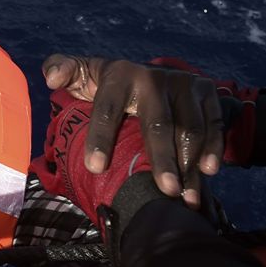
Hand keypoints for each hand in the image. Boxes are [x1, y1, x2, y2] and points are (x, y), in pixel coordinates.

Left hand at [41, 54, 222, 208]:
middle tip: (164, 190)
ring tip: (186, 196)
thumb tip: (52, 79)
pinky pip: (213, 123)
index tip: (96, 169)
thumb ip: (61, 70)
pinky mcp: (206, 90)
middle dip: (162, 158)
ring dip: (190, 163)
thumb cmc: (108, 85)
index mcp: (118, 75)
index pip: (107, 108)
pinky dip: (213, 148)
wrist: (151, 74)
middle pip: (157, 123)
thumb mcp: (83, 74)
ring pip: (190, 127)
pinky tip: (208, 173)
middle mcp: (152, 76)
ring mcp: (182, 82)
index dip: (101, 137)